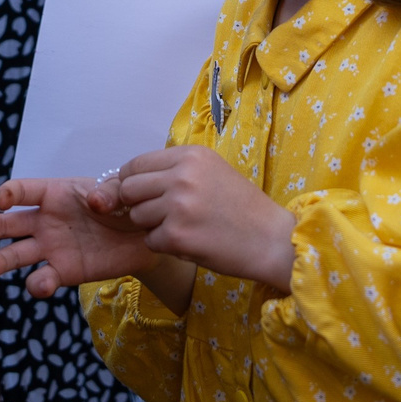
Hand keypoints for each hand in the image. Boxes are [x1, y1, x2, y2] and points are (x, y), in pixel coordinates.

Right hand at [0, 176, 156, 299]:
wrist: (146, 236)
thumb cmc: (127, 205)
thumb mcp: (122, 190)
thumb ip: (109, 192)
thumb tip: (94, 202)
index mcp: (56, 193)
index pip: (24, 191)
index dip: (10, 193)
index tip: (2, 201)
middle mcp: (46, 221)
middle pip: (9, 224)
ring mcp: (52, 247)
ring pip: (18, 254)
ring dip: (4, 260)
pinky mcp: (64, 271)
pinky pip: (44, 278)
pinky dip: (39, 284)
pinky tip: (40, 284)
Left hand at [113, 146, 294, 288]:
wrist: (271, 239)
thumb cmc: (242, 207)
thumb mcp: (211, 171)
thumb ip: (176, 170)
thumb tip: (133, 178)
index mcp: (190, 155)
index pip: (135, 164)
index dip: (133, 182)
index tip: (142, 195)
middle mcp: (181, 176)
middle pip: (129, 189)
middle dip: (137, 204)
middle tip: (160, 215)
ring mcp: (178, 206)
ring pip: (137, 217)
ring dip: (152, 226)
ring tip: (181, 227)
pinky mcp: (177, 236)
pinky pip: (150, 241)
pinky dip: (164, 246)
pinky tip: (189, 242)